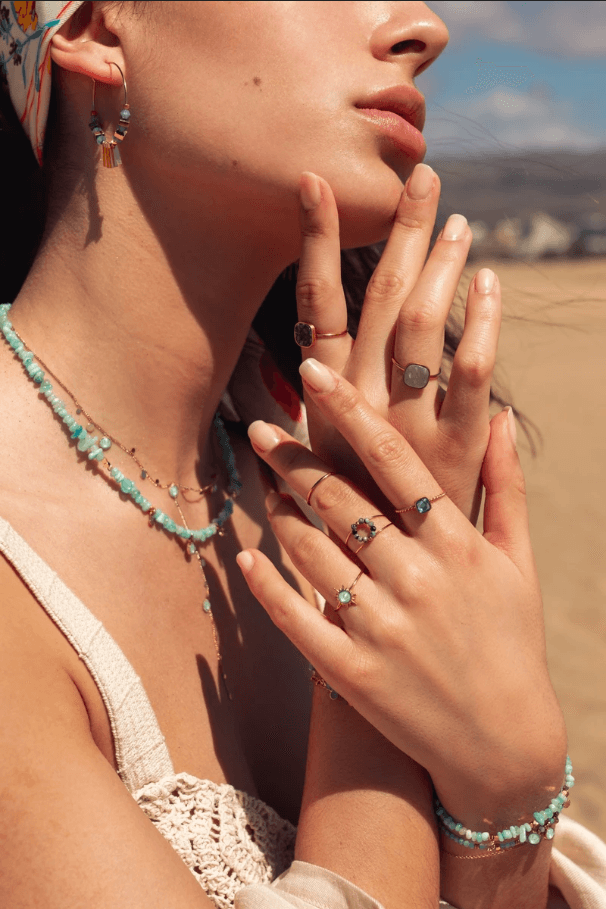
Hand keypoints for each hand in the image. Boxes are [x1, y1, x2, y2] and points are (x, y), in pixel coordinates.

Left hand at [239, 367, 566, 831]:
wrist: (504, 744)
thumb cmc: (512, 642)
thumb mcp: (518, 563)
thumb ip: (504, 487)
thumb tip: (498, 416)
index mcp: (456, 546)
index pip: (395, 462)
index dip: (351, 411)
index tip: (314, 372)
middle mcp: (417, 579)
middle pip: (341, 499)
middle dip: (294, 457)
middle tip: (261, 427)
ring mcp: (382, 627)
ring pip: (312, 550)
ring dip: (279, 509)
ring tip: (260, 479)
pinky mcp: (352, 673)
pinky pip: (298, 618)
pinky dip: (268, 585)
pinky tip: (247, 555)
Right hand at [296, 167, 500, 522]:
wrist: (381, 587)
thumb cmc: (348, 516)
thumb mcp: (320, 457)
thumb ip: (320, 408)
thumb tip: (308, 360)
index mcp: (325, 397)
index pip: (315, 302)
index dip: (314, 240)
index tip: (317, 182)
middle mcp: (361, 399)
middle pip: (378, 295)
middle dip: (399, 231)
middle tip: (422, 175)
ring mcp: (408, 420)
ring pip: (423, 322)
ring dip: (441, 265)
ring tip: (459, 219)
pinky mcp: (455, 444)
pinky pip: (472, 372)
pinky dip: (483, 322)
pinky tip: (491, 283)